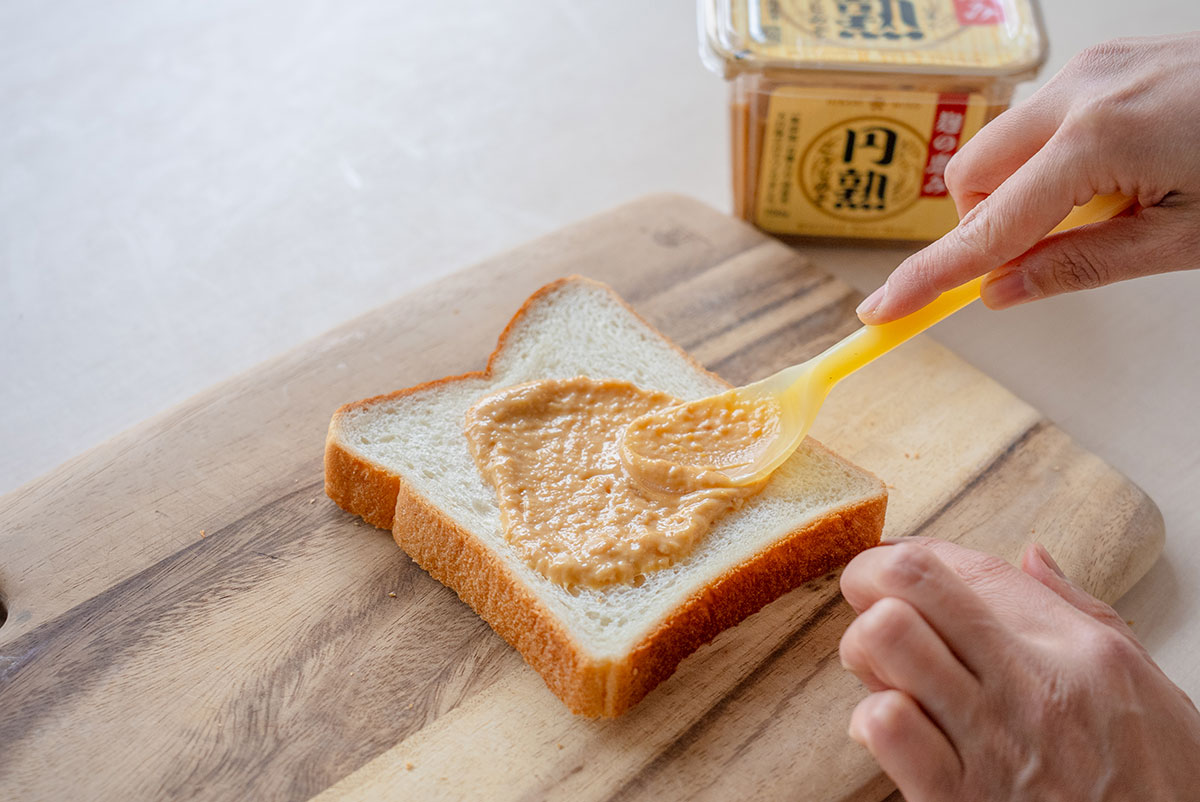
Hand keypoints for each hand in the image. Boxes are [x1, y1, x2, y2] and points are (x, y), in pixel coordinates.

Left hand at [838, 537, 1199, 800]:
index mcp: (1073, 647)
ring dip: (865, 648)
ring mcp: (989, 741)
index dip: (913, 554)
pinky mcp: (956, 799)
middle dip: (870, 579)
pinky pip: (883, 724)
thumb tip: (1031, 556)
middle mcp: (1028, 683)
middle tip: (872, 603)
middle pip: (909, 581)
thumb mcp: (1141, 683)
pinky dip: (871, 719)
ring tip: (885, 670)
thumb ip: (1077, 610)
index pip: (966, 564)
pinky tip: (894, 730)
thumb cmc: (1156, 782)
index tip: (898, 565)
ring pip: (883, 638)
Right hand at [857, 33, 1199, 323]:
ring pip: (999, 144)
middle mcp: (1079, 91)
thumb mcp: (1183, 241)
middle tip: (1043, 253)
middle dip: (984, 224)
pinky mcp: (1104, 60)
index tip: (880, 310)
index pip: (986, 229)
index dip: (930, 278)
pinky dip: (1047, 159)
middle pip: (970, 175)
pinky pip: (1037, 118)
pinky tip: (1111, 172)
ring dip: (1019, 190)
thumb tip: (1000, 291)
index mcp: (1096, 141)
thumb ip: (1078, 266)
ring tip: (1100, 206)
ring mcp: (1090, 68)